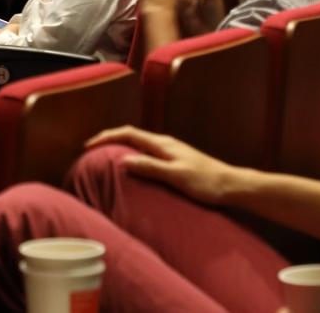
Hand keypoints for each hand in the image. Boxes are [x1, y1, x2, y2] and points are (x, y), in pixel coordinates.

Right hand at [86, 126, 244, 206]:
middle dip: (109, 138)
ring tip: (105, 157)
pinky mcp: (176, 159)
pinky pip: (147, 152)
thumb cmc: (206, 182)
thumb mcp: (175, 176)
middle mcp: (165, 143)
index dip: (106, 137)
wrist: (232, 186)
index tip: (88, 145)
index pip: (128, 133)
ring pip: (139, 142)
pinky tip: (132, 167)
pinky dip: (132, 154)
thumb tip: (122, 159)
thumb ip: (150, 167)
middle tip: (91, 149)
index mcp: (163, 144)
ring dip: (120, 146)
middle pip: (131, 134)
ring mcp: (171, 150)